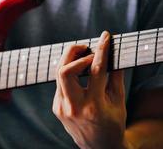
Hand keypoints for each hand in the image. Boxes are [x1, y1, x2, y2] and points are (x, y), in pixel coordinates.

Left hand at [52, 31, 126, 148]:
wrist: (98, 148)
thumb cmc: (112, 124)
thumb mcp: (119, 101)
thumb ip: (115, 77)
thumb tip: (112, 54)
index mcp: (94, 106)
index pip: (96, 70)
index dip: (101, 50)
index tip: (105, 36)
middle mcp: (74, 107)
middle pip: (65, 70)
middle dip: (73, 52)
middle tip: (85, 46)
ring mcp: (61, 108)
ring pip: (58, 74)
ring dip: (69, 60)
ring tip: (82, 55)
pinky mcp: (55, 107)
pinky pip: (59, 84)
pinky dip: (68, 73)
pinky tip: (77, 72)